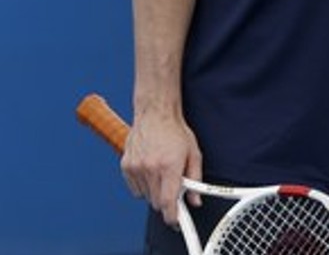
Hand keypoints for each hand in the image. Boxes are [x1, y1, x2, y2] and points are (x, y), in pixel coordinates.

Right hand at [121, 111, 200, 225]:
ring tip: (162, 173)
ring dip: (155, 192)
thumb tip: (195, 199)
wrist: (155, 114)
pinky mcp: (126, 166)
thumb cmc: (176, 132)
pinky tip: (150, 170)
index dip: (172, 216)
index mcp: (169, 166)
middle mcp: (150, 168)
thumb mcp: (194, 154)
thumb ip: (195, 179)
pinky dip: (143, 185)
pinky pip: (135, 188)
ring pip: (146, 196)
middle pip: (157, 202)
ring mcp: (136, 168)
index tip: (176, 221)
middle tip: (174, 188)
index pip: (168, 201)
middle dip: (167, 201)